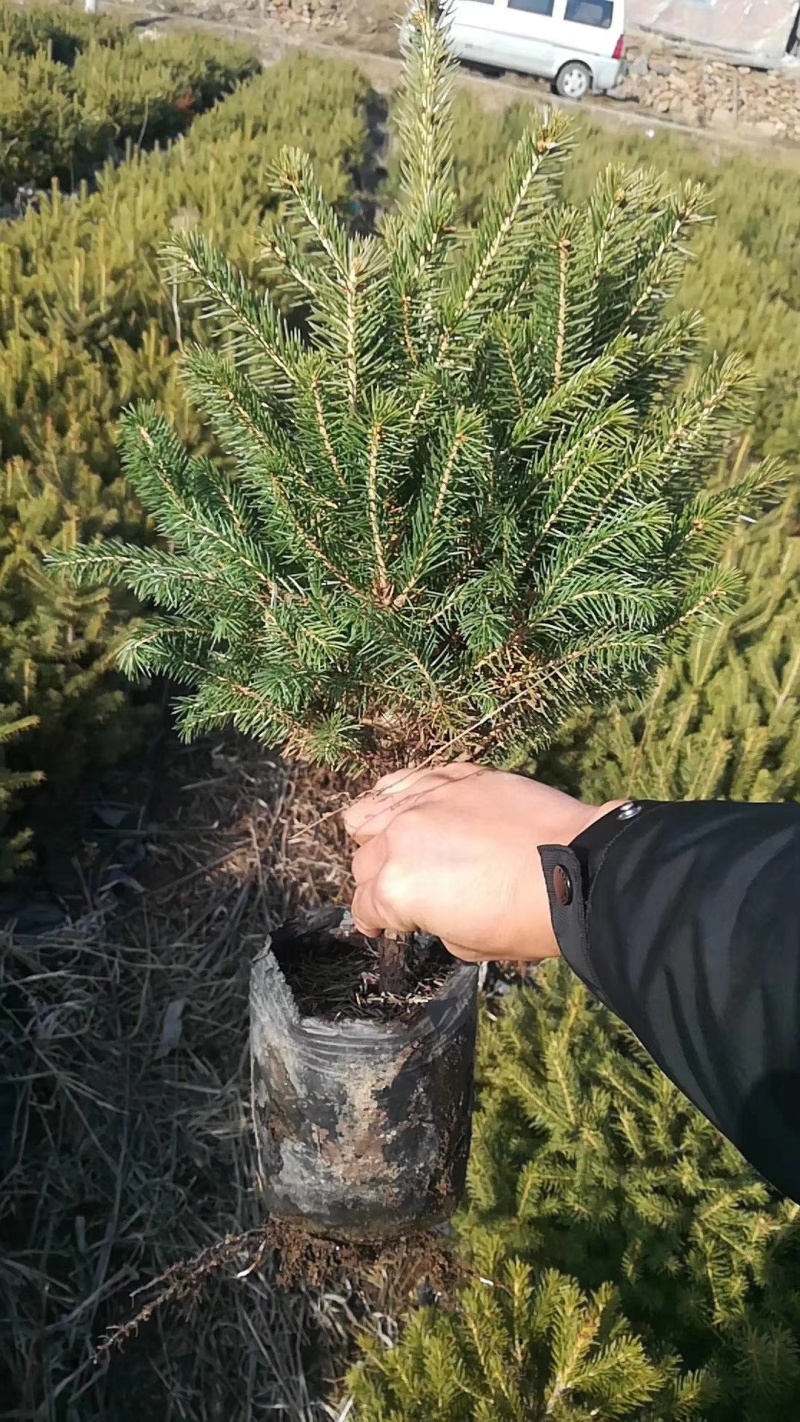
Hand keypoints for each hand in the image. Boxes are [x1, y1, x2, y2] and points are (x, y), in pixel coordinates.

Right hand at [343, 764, 621, 962]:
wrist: (578, 869)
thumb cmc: (528, 918)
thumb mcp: (469, 946)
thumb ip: (435, 922)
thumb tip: (434, 909)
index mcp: (396, 889)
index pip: (365, 906)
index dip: (375, 921)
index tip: (383, 925)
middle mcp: (400, 838)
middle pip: (364, 859)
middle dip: (377, 880)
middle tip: (403, 890)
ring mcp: (426, 801)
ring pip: (371, 809)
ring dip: (377, 832)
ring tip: (395, 842)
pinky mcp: (456, 777)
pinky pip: (409, 779)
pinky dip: (401, 795)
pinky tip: (409, 806)